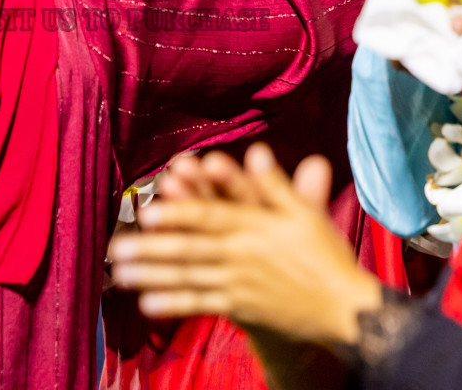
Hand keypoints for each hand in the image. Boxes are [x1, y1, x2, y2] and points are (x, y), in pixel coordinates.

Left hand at [110, 144, 384, 346]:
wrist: (344, 309)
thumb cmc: (325, 255)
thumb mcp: (305, 215)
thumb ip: (276, 185)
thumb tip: (257, 152)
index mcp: (257, 227)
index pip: (212, 217)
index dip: (180, 213)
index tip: (149, 212)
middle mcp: (244, 255)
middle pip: (191, 250)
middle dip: (152, 248)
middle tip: (117, 248)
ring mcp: (240, 284)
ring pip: (190, 278)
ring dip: (153, 276)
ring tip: (120, 274)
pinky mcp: (241, 308)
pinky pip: (203, 305)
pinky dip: (175, 305)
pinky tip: (147, 305)